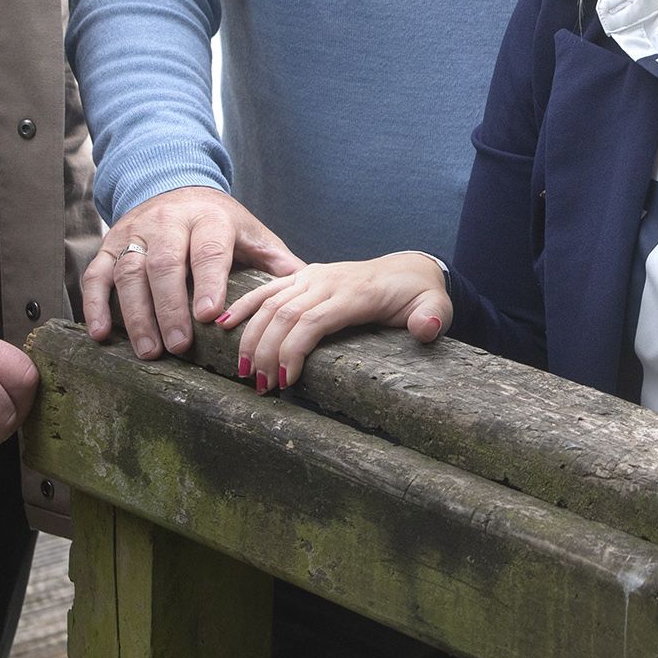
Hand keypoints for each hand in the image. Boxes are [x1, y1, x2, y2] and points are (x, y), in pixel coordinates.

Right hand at [82, 185, 303, 357]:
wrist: (173, 183)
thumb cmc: (218, 222)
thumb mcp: (250, 232)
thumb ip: (275, 261)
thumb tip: (310, 290)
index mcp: (209, 219)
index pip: (208, 250)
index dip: (208, 281)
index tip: (209, 315)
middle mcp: (167, 222)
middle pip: (164, 264)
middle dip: (170, 308)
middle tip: (178, 347)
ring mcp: (135, 233)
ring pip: (130, 272)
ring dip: (136, 314)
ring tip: (149, 351)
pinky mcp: (110, 245)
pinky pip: (97, 273)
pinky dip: (95, 304)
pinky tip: (102, 334)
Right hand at [217, 254, 452, 391]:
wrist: (409, 269)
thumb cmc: (419, 296)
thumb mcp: (436, 307)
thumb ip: (432, 318)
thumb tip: (425, 329)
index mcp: (355, 293)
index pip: (313, 321)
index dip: (293, 351)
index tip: (285, 382)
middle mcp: (327, 281)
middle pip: (285, 315)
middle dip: (266, 353)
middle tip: (259, 388)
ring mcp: (312, 277)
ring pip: (270, 303)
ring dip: (251, 337)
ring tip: (241, 371)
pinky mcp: (302, 277)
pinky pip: (267, 289)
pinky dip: (243, 306)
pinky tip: (221, 325)